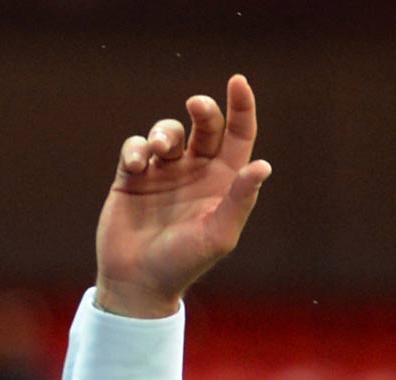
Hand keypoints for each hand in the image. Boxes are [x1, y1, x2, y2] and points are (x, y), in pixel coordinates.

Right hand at [95, 74, 271, 317]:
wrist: (138, 281)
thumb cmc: (184, 263)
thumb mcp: (218, 234)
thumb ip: (239, 200)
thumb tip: (262, 165)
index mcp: (224, 184)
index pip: (238, 137)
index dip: (241, 108)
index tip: (238, 82)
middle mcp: (198, 173)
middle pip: (205, 125)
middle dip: (203, 110)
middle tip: (196, 105)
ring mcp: (165, 172)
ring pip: (167, 130)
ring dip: (164, 132)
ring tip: (159, 151)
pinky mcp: (133, 175)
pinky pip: (135, 146)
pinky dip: (136, 149)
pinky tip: (137, 167)